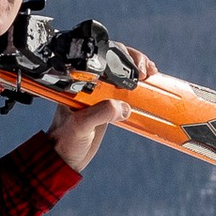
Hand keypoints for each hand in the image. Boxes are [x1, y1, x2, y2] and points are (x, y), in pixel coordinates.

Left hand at [51, 49, 151, 171]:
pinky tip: (148, 84)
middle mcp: (89, 83)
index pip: (101, 57)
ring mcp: (99, 93)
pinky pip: (125, 89)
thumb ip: (101, 113)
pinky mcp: (107, 105)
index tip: (135, 69)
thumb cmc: (65, 140)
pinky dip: (138, 84)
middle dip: (133, 60)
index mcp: (78, 82)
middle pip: (114, 59)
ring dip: (138, 68)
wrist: (65, 158)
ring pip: (121, 72)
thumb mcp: (81, 125)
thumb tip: (123, 106)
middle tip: (146, 72)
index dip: (121, 57)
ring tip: (151, 74)